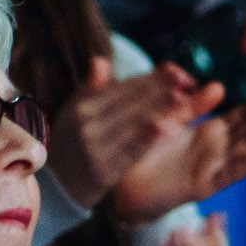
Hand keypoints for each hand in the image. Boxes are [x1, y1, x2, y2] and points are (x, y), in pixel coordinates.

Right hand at [48, 59, 200, 208]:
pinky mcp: (105, 172)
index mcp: (84, 106)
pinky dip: (149, 139)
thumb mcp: (74, 112)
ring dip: (161, 110)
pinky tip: (169, 128)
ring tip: (184, 99)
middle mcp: (88, 125)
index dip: (152, 78)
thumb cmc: (72, 141)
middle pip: (132, 103)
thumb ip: (92, 88)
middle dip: (161, 90)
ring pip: (133, 124)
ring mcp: (96, 149)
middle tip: (187, 81)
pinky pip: (132, 152)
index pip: (124, 87)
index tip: (176, 70)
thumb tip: (101, 60)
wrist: (59, 185)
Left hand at [105, 73, 245, 224]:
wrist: (124, 189)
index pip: (244, 113)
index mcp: (210, 134)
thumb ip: (192, 106)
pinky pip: (228, 175)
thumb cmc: (145, 154)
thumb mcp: (170, 121)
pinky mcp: (202, 187)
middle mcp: (217, 151)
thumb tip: (219, 85)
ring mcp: (212, 169)